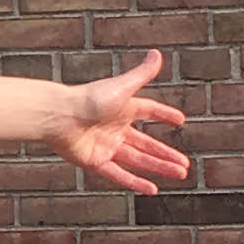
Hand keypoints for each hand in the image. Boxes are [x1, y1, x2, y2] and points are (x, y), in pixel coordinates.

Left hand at [52, 52, 189, 196]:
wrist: (59, 117)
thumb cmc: (88, 99)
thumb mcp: (122, 87)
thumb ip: (142, 73)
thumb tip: (157, 53)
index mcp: (122, 108)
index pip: (148, 111)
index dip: (164, 115)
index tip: (180, 121)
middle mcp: (115, 128)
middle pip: (146, 144)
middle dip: (166, 154)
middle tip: (185, 165)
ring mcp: (106, 146)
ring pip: (138, 160)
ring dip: (159, 168)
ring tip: (179, 174)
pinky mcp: (95, 161)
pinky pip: (119, 174)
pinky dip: (135, 182)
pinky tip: (151, 189)